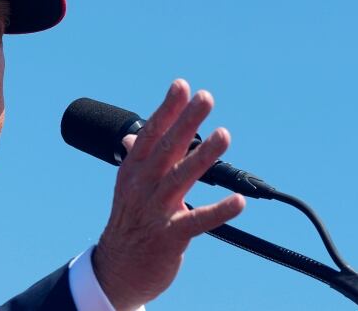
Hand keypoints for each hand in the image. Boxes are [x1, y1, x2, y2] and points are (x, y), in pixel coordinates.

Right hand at [92, 79, 245, 310]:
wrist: (118, 270)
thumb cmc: (129, 224)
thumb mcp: (128, 189)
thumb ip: (136, 161)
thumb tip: (133, 137)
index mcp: (132, 172)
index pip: (150, 134)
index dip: (166, 110)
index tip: (181, 86)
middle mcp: (141, 187)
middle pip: (165, 149)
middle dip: (186, 121)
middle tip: (206, 98)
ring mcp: (154, 211)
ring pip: (180, 178)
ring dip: (203, 156)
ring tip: (224, 135)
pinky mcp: (169, 237)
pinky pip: (197, 222)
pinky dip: (218, 212)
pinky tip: (239, 202)